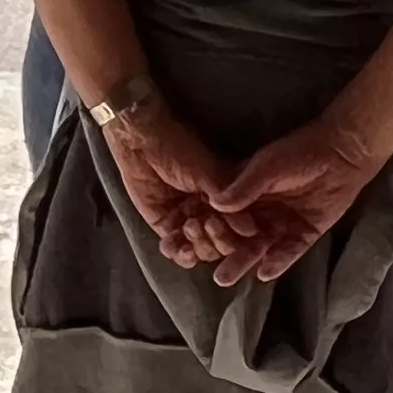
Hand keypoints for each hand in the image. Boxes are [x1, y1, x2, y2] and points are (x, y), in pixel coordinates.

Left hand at [99, 100, 236, 266]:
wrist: (141, 142)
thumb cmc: (179, 149)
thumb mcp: (208, 174)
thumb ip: (227, 203)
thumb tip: (251, 231)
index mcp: (226, 200)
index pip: (239, 229)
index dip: (239, 233)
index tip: (236, 231)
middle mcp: (211, 214)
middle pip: (221, 244)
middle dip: (217, 239)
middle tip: (207, 222)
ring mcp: (189, 221)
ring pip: (200, 250)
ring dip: (197, 246)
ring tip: (190, 227)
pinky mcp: (166, 226)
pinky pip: (175, 249)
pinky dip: (176, 251)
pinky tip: (173, 243)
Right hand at [198, 117, 383, 286]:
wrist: (341, 154)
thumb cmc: (298, 154)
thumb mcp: (266, 167)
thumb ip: (243, 187)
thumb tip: (215, 205)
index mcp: (245, 194)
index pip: (221, 215)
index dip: (207, 227)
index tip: (190, 239)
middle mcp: (260, 212)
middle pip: (236, 236)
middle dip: (221, 250)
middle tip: (202, 261)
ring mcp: (282, 224)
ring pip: (258, 247)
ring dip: (242, 261)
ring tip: (224, 277)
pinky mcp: (304, 233)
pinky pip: (288, 251)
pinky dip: (277, 262)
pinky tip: (264, 273)